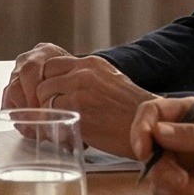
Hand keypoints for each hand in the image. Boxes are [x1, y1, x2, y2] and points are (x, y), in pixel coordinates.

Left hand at [1, 50, 153, 157]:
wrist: (150, 127)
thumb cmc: (132, 112)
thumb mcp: (110, 82)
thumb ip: (86, 80)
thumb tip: (62, 87)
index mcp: (91, 63)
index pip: (52, 65)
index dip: (48, 82)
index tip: (51, 97)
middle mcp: (83, 72)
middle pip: (43, 79)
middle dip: (43, 97)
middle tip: (49, 113)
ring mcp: (79, 89)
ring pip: (43, 96)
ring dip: (46, 111)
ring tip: (56, 123)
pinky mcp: (77, 109)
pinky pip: (50, 113)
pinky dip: (51, 123)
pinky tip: (61, 131)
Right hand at [130, 96, 193, 194]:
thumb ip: (191, 137)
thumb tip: (156, 131)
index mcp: (192, 115)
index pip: (153, 113)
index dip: (141, 129)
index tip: (143, 151)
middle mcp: (182, 136)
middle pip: (148, 146)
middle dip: (162, 167)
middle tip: (182, 181)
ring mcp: (182, 161)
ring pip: (154, 171)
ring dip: (173, 183)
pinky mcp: (184, 185)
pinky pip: (164, 190)